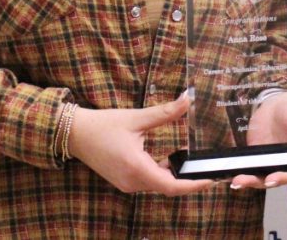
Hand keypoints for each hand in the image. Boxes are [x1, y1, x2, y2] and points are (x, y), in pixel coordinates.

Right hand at [67, 94, 213, 195]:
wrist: (75, 134)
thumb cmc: (103, 125)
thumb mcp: (136, 117)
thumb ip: (165, 112)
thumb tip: (188, 99)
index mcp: (136, 168)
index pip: (172, 185)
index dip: (193, 185)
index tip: (211, 179)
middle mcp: (132, 182)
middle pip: (167, 187)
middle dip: (188, 179)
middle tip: (209, 169)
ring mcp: (127, 184)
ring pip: (158, 185)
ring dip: (174, 176)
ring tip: (194, 164)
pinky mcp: (124, 181)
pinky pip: (148, 182)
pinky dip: (161, 174)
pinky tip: (171, 161)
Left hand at [229, 91, 286, 190]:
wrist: (276, 106)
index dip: (282, 178)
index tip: (272, 178)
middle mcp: (284, 168)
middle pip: (272, 180)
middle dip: (257, 182)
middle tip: (244, 181)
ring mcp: (268, 165)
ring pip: (258, 178)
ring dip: (247, 181)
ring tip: (235, 181)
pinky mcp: (254, 161)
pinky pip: (247, 169)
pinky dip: (238, 173)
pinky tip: (226, 175)